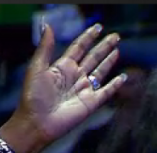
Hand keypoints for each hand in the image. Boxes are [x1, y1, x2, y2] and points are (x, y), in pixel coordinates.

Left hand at [11, 23, 124, 146]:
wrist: (37, 122)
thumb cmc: (33, 96)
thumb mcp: (37, 68)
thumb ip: (45, 47)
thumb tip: (47, 24)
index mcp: (61, 68)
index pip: (78, 48)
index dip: (88, 37)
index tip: (98, 27)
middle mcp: (74, 77)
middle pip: (92, 57)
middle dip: (103, 46)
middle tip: (115, 35)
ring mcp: (84, 89)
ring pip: (100, 71)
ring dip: (109, 61)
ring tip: (117, 49)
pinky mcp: (91, 103)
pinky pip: (106, 91)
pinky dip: (115, 85)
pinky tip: (122, 77)